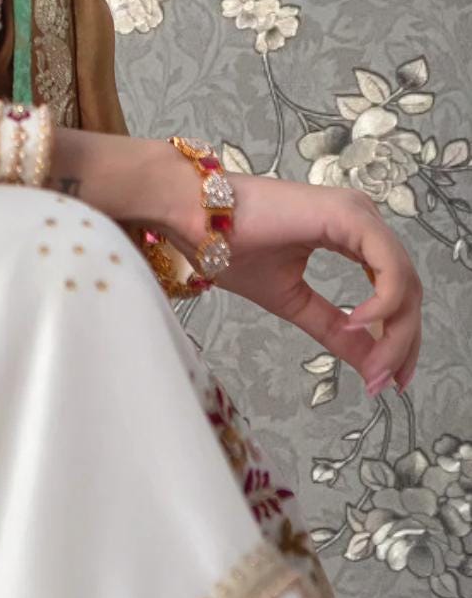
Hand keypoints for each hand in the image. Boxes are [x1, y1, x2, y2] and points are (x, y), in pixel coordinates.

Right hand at [49, 129, 422, 398]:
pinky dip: (383, 303)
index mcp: (348, 234)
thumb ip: (334, 329)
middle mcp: (360, 221)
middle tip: (385, 383)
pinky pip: (388, 267)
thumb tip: (371, 367)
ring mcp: (357, 215)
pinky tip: (357, 324)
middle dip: (402, 342)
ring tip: (374, 367)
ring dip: (396, 332)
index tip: (386, 379)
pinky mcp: (349, 215)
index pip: (393, 289)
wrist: (191, 217)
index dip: (398, 337)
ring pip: (404, 281)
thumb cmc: (228, 247)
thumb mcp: (291, 301)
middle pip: (407, 289)